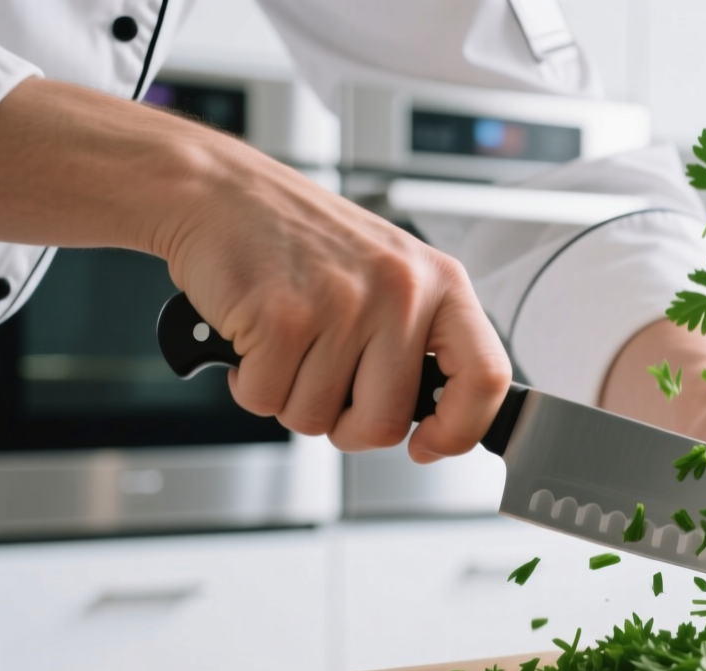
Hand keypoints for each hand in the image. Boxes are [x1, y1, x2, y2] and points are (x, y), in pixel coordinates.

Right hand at [163, 152, 511, 461]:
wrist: (220, 190)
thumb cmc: (303, 240)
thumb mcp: (390, 275)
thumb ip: (419, 340)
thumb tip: (436, 424)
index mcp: (441, 283)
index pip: (485, 378)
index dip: (460, 430)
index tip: (428, 444)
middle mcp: (400, 291)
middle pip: (386, 423)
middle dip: (347, 427)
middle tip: (326, 389)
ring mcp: (342, 303)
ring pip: (318, 419)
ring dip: (290, 399)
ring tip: (286, 345)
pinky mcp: (281, 317)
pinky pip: (267, 401)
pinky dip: (250, 385)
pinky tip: (254, 340)